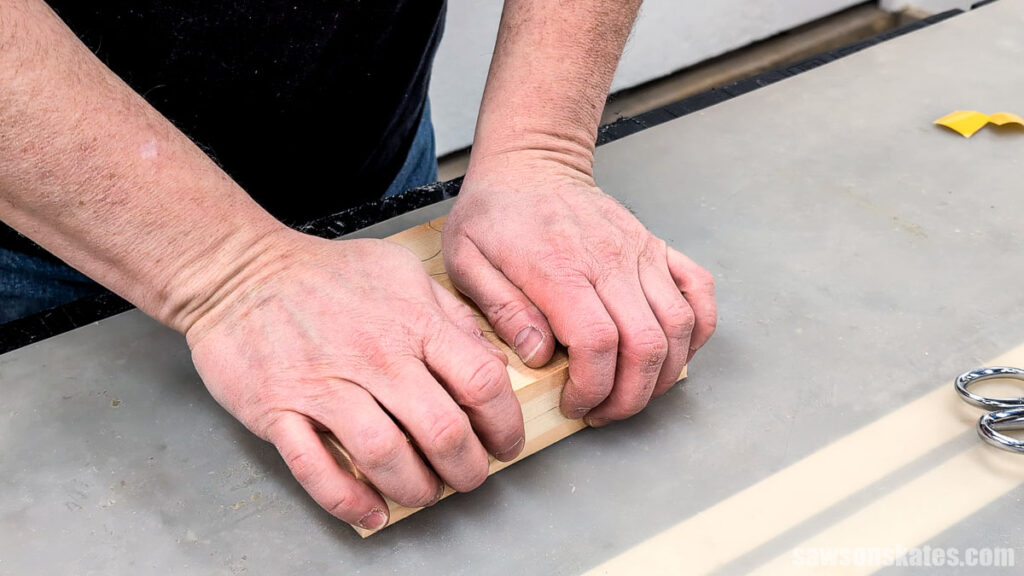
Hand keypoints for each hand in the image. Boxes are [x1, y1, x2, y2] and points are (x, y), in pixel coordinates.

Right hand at [185, 232, 524, 530]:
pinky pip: (317, 469)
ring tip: (425, 493)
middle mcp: (375, 356)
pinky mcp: (279, 410)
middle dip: (467, 468)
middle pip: (442, 431)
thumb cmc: (325, 274)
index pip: (481, 382)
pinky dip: (349, 500)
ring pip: (386, 457)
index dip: (504, 423)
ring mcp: (325, 385)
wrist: (239, 271)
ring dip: (416, 488)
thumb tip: (492, 363)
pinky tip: (372, 512)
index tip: (504, 442)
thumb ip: (451, 317)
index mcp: (412, 322)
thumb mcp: (403, 273)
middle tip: (468, 477)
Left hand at [443, 154, 716, 426]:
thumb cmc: (496, 213)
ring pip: (679, 326)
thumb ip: (502, 310)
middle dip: (630, 395)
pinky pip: (699, 290)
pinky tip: (673, 351)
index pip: (598, 343)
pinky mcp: (656, 247)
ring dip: (663, 373)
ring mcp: (639, 252)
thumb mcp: (467, 260)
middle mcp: (609, 260)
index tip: (574, 403)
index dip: (593, 387)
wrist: (531, 164)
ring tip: (632, 391)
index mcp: (560, 269)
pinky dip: (698, 329)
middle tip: (603, 410)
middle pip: (646, 344)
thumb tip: (538, 354)